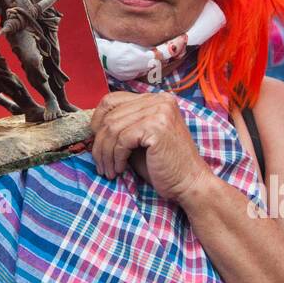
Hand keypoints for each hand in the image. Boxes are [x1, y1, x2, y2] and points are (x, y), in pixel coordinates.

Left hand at [88, 91, 210, 204]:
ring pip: (113, 128)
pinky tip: (119, 169)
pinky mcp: (157, 126)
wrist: (190, 184)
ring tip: (108, 170)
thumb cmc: (163, 166)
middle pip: (110, 115)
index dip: (98, 119)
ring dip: (105, 153)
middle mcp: (158, 100)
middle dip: (99, 142)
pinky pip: (122, 140)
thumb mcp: (139, 140)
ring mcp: (159, 111)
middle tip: (100, 163)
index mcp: (155, 99)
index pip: (113, 98)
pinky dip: (116, 157)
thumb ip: (122, 127)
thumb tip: (93, 127)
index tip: (95, 140)